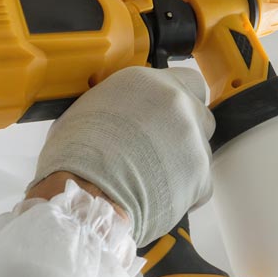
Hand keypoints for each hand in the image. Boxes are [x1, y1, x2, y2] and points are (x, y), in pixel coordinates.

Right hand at [29, 67, 214, 245]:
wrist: (85, 197)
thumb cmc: (75, 159)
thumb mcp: (85, 113)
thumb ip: (116, 106)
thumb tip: (116, 115)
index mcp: (146, 83)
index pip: (185, 80)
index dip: (178, 99)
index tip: (167, 113)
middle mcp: (176, 104)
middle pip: (199, 113)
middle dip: (184, 131)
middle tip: (159, 149)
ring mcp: (192, 139)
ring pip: (199, 150)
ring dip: (181, 163)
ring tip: (149, 179)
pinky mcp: (201, 175)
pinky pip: (201, 184)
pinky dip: (184, 192)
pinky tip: (155, 195)